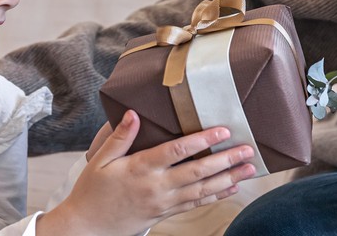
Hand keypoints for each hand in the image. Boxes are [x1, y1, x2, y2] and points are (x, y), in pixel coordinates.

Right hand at [41, 110, 255, 234]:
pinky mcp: (166, 214)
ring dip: (228, 178)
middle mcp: (156, 186)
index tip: (222, 130)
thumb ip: (120, 137)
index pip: (176, 151)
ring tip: (249, 167)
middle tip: (247, 149)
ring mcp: (163, 203)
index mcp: (140, 168)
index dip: (201, 140)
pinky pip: (196, 205)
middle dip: (225, 160)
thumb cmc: (92, 191)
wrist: (87, 227)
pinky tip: (232, 187)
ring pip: (202, 190)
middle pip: (197, 172)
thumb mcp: (99, 160)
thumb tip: (133, 113)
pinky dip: (216, 196)